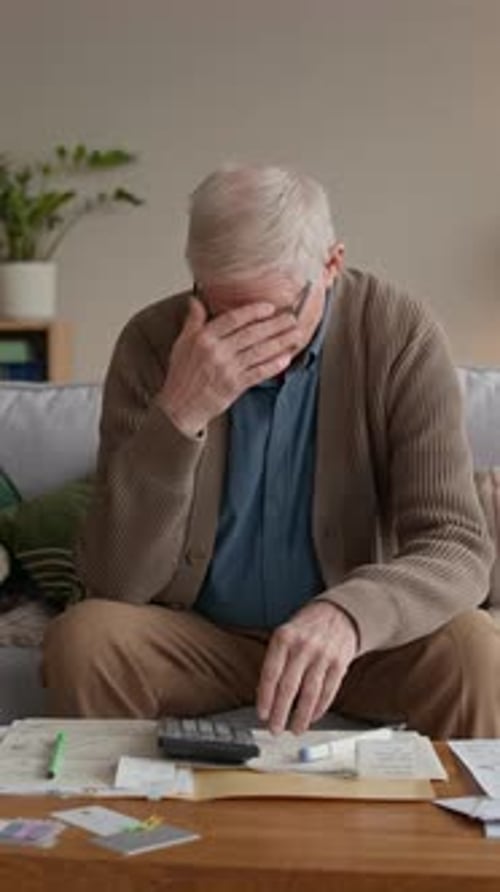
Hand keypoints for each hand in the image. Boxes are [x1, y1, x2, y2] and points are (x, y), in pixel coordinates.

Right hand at [157, 297, 299, 436]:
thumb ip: (193, 321)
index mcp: (204, 338)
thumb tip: (195, 301)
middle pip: (251, 334)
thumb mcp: (182, 343)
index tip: (269, 307)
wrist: (180, 406)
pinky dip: (273, 366)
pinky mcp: (235, 386)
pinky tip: (286, 359)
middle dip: (275, 325)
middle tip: (292, 318)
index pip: (233, 319)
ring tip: (295, 334)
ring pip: (259, 352)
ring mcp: (228, 370)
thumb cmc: (181, 376)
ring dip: (280, 342)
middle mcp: (217, 352)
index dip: (254, 312)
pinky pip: (258, 373)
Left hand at [257, 601, 357, 733]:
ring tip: (295, 729)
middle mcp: (303, 646)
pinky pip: (328, 691)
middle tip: (275, 729)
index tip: (262, 715)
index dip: (265, 697)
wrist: (339, 612)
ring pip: (310, 693)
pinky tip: (312, 717)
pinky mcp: (339, 663)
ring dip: (301, 716)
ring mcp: (323, 655)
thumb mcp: (285, 634)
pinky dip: (319, 708)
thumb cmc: (306, 627)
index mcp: (284, 638)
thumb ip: (276, 660)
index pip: (271, 673)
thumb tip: (264, 694)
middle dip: (280, 712)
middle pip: (289, 686)